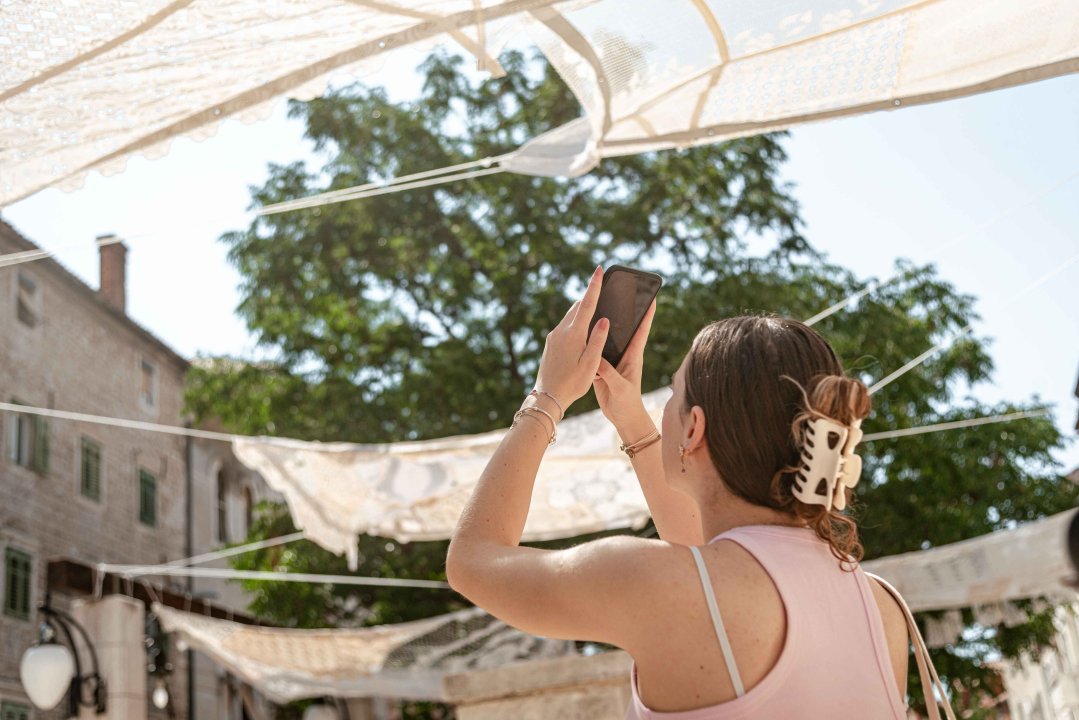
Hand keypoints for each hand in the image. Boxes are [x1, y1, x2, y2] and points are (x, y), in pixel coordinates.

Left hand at [534, 266, 609, 408]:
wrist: (548, 396)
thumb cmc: (572, 384)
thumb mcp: (591, 364)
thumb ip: (598, 341)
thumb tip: (605, 319)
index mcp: (573, 334)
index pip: (587, 304)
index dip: (594, 285)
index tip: (599, 269)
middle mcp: (560, 331)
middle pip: (577, 306)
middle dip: (589, 296)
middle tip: (600, 285)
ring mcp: (553, 336)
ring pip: (570, 316)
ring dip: (582, 309)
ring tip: (594, 306)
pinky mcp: (550, 343)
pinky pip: (564, 326)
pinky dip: (575, 321)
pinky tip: (581, 329)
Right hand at [593, 298, 655, 435]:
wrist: (622, 418)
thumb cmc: (627, 403)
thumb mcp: (620, 388)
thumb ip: (609, 373)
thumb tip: (595, 357)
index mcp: (634, 356)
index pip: (643, 329)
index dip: (648, 312)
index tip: (652, 295)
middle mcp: (624, 353)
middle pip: (625, 328)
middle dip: (624, 310)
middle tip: (620, 290)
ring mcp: (612, 359)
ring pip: (607, 337)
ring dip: (603, 324)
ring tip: (597, 305)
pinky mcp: (601, 366)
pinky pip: (595, 351)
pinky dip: (590, 341)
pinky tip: (581, 331)